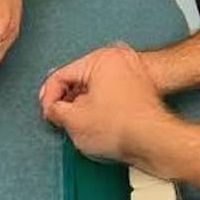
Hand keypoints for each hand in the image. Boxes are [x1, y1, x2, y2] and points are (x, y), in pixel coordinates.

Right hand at [40, 42, 176, 168]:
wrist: (151, 140)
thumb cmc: (121, 127)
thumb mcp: (72, 119)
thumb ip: (54, 109)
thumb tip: (52, 109)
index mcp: (100, 59)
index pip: (60, 75)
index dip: (48, 98)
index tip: (47, 113)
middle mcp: (118, 59)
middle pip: (77, 79)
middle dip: (65, 100)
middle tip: (58, 118)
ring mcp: (131, 71)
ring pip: (92, 86)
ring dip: (80, 104)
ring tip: (76, 122)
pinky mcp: (138, 87)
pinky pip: (107, 91)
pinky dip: (96, 104)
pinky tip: (93, 121)